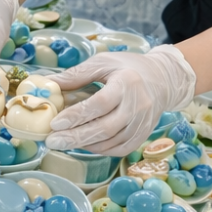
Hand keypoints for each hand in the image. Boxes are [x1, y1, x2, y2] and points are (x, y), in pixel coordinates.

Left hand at [44, 45, 195, 156]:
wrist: (162, 80)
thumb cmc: (127, 67)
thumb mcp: (102, 62)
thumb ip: (76, 74)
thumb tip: (49, 83)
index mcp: (127, 83)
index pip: (100, 103)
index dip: (77, 115)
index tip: (55, 123)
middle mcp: (137, 106)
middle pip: (105, 128)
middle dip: (76, 137)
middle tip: (52, 141)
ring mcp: (142, 123)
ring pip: (112, 142)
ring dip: (85, 145)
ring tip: (62, 143)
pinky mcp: (143, 135)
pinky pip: (119, 148)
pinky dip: (100, 149)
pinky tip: (83, 144)